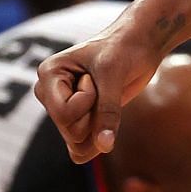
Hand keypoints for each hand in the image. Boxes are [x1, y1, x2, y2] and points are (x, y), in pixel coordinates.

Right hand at [34, 28, 166, 162]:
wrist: (141, 44)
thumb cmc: (125, 49)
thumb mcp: (115, 76)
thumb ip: (108, 111)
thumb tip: (104, 146)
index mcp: (49, 74)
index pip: (64, 114)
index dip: (89, 101)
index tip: (96, 77)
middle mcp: (50, 93)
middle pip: (70, 131)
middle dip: (95, 114)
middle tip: (103, 87)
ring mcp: (62, 107)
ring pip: (77, 142)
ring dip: (99, 124)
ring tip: (105, 97)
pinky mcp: (77, 118)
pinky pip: (80, 148)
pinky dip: (98, 140)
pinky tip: (108, 122)